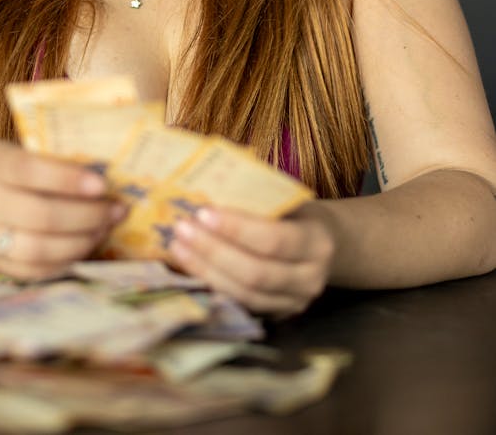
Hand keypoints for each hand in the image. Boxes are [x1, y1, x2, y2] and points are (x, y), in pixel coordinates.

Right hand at [0, 141, 125, 279]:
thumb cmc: (7, 174)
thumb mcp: (20, 153)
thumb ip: (52, 160)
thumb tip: (107, 172)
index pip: (29, 170)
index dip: (67, 179)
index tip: (102, 185)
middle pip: (41, 215)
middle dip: (87, 215)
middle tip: (116, 210)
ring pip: (40, 248)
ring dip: (82, 241)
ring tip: (105, 228)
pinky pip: (36, 270)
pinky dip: (67, 260)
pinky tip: (86, 245)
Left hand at [169, 201, 334, 316]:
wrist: (325, 245)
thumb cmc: (297, 213)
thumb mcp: (287, 199)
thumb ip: (257, 198)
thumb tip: (205, 186)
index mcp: (316, 243)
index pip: (274, 240)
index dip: (237, 229)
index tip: (203, 213)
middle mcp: (309, 279)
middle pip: (256, 273)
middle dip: (214, 251)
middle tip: (182, 229)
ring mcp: (293, 303)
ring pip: (244, 294)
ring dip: (206, 271)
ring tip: (178, 247)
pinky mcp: (276, 317)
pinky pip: (239, 305)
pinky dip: (212, 285)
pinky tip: (190, 267)